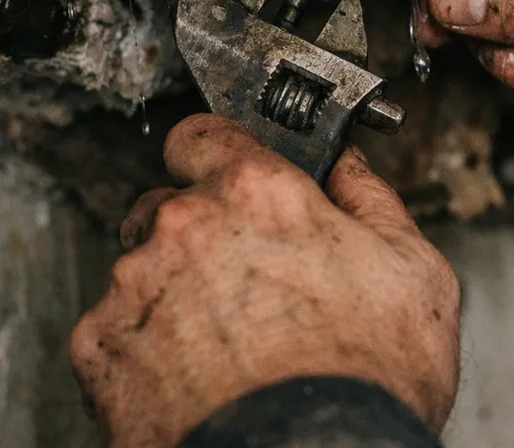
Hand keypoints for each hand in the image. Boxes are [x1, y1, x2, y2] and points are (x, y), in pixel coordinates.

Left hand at [70, 114, 459, 446]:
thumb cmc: (366, 378)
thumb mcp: (411, 267)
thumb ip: (369, 195)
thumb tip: (347, 164)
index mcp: (258, 193)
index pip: (204, 134)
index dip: (217, 152)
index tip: (225, 169)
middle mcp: (188, 226)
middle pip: (173, 203)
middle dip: (204, 229)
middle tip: (249, 275)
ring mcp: (138, 286)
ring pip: (145, 265)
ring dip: (176, 287)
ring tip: (230, 335)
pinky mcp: (102, 349)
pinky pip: (118, 325)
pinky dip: (148, 342)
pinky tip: (198, 370)